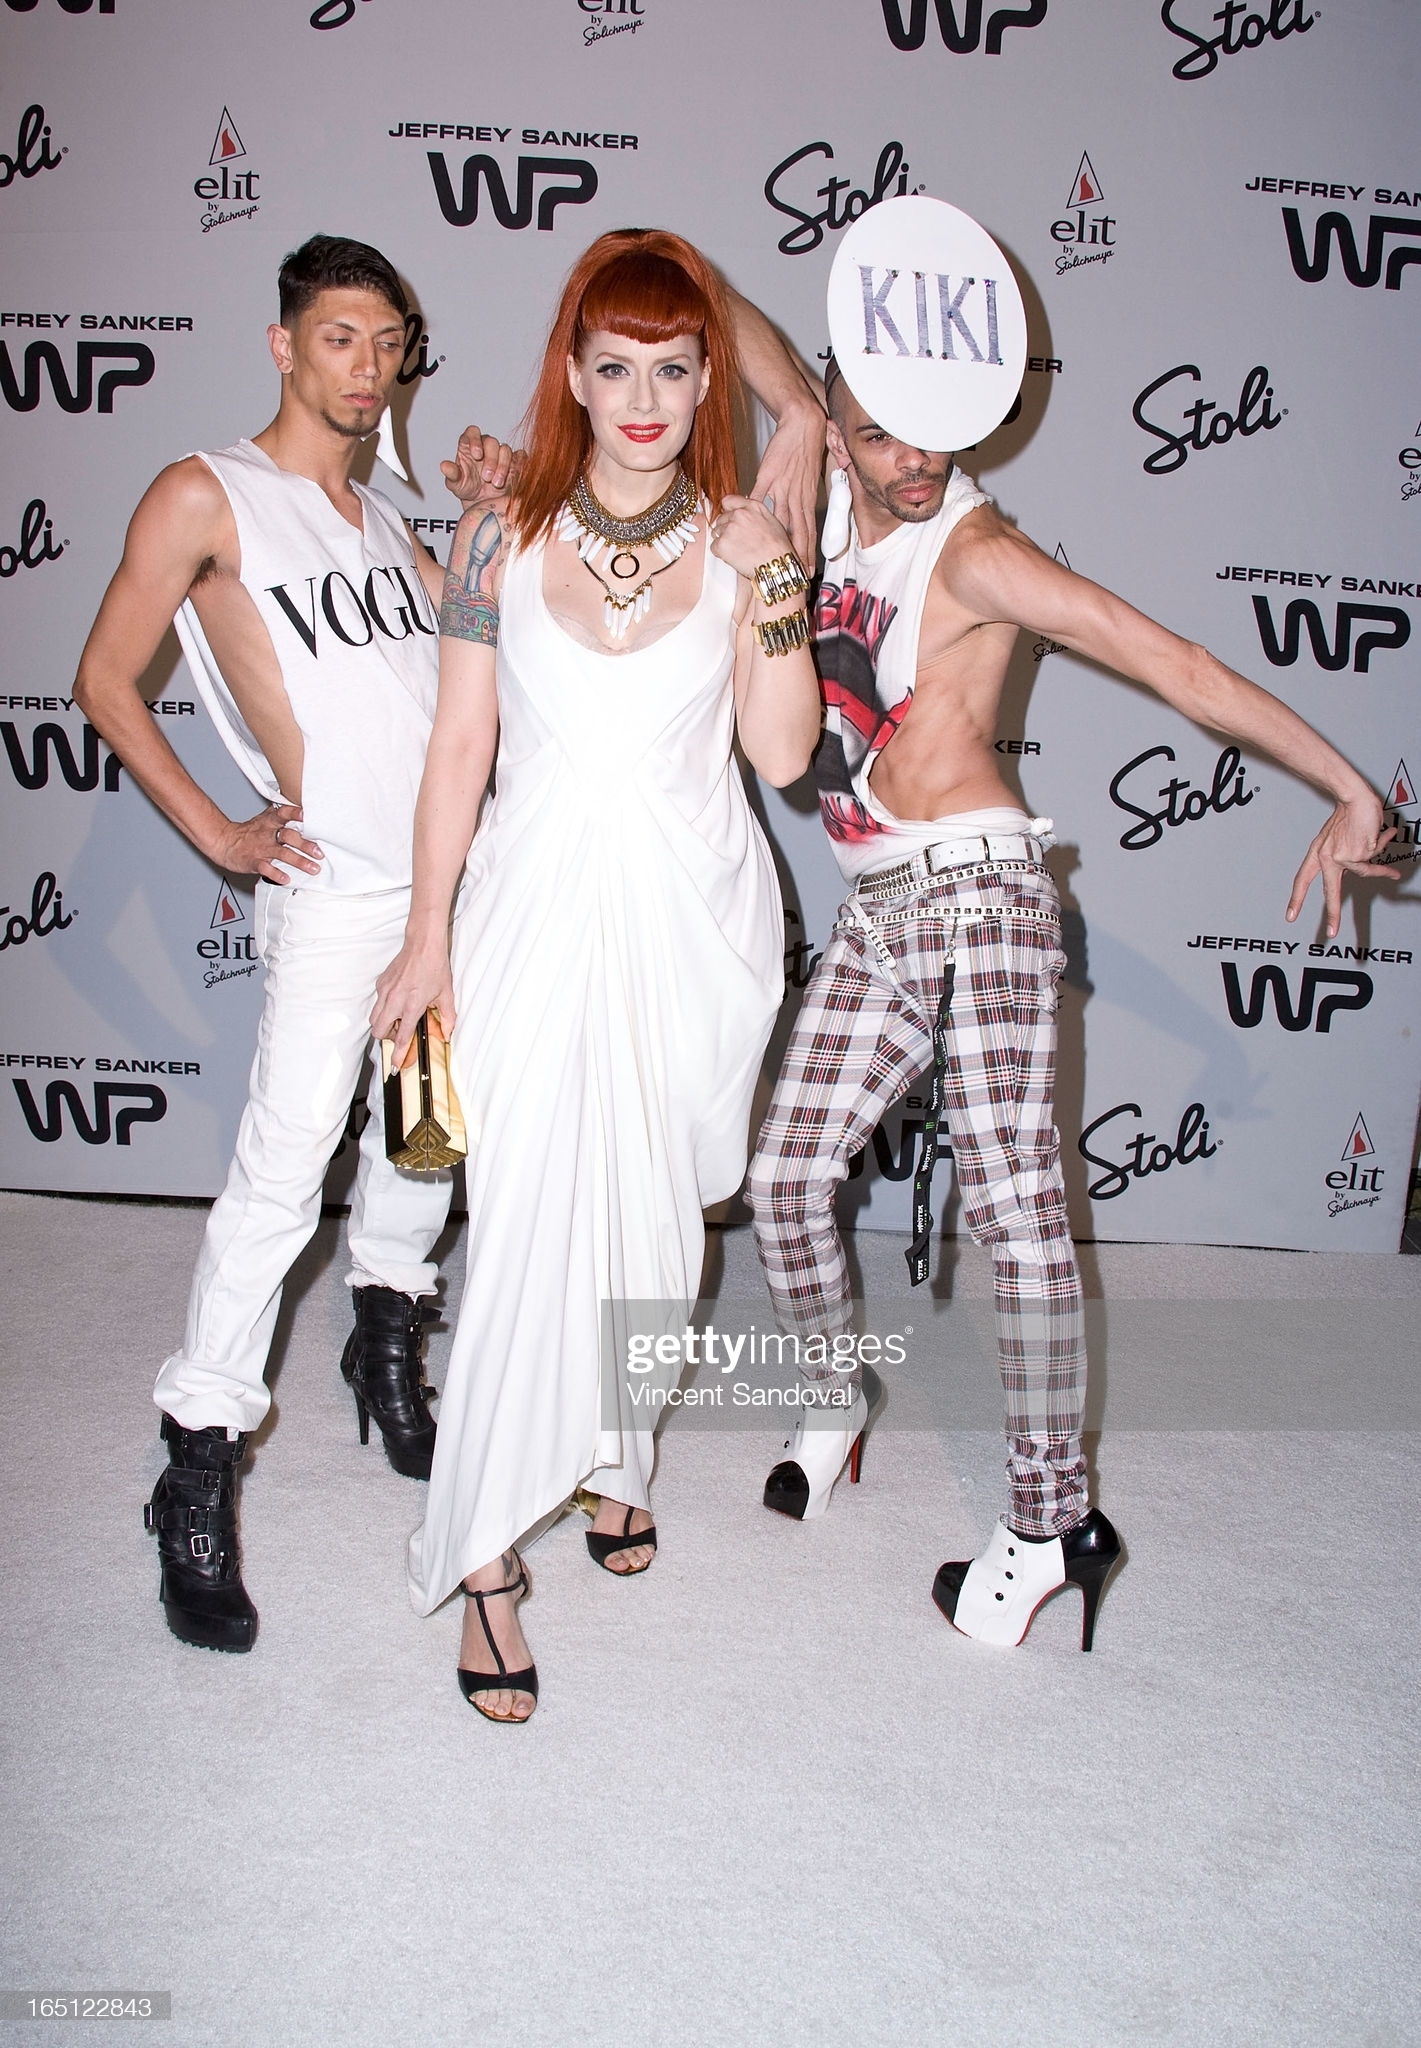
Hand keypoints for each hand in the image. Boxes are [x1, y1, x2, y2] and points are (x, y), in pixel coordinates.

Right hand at [213, 803, 321, 883]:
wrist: (224, 842)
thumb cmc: (249, 832)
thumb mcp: (265, 818)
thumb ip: (282, 814)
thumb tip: (303, 807)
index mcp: (270, 821)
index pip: (283, 813)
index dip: (294, 813)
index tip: (307, 814)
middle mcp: (267, 833)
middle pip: (288, 836)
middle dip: (305, 844)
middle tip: (319, 852)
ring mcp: (261, 848)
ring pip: (282, 854)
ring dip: (299, 862)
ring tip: (312, 868)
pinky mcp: (254, 862)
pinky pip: (266, 868)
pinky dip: (276, 874)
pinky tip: (286, 879)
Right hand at [371, 938, 455, 1069]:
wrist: (423, 945)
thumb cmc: (434, 967)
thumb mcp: (446, 995)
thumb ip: (447, 1018)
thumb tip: (447, 1033)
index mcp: (411, 1006)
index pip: (402, 1037)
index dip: (399, 1054)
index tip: (397, 1064)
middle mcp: (394, 1001)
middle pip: (379, 1031)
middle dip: (388, 1037)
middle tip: (401, 1032)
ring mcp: (385, 992)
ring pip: (374, 1019)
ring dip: (385, 1024)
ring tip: (400, 1017)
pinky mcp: (381, 983)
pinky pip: (377, 1003)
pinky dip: (385, 1008)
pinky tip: (398, 1001)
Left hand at [441, 426, 519, 509]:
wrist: (484, 503)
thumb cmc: (468, 489)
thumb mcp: (456, 484)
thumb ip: (452, 474)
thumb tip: (444, 466)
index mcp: (470, 445)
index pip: (473, 432)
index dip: (475, 440)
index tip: (477, 455)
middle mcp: (486, 446)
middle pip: (491, 441)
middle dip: (490, 459)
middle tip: (486, 477)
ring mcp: (501, 453)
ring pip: (505, 450)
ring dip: (502, 466)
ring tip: (496, 483)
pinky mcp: (515, 461)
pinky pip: (519, 457)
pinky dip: (516, 466)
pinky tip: (511, 478)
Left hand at [709, 495, 795, 582]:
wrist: (775, 564)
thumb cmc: (777, 548)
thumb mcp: (771, 521)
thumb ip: (754, 514)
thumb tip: (745, 515)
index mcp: (751, 507)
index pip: (728, 501)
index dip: (727, 511)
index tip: (727, 517)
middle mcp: (739, 514)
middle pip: (721, 519)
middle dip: (726, 529)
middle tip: (738, 541)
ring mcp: (729, 528)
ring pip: (717, 533)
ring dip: (724, 541)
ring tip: (739, 550)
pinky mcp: (722, 543)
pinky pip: (714, 547)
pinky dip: (721, 553)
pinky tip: (735, 556)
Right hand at [750, 402, 825, 564]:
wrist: (803, 424)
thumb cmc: (806, 450)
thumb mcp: (809, 478)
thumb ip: (802, 498)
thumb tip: (797, 515)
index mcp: (808, 498)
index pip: (810, 530)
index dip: (808, 551)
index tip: (807, 569)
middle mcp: (797, 496)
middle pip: (798, 531)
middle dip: (798, 554)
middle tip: (798, 574)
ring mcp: (782, 486)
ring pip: (781, 520)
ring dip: (778, 540)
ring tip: (774, 558)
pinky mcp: (769, 475)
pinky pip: (759, 497)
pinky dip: (753, 511)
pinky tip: (747, 525)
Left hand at [1286, 792, 1396, 937]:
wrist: (1355, 797)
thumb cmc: (1349, 814)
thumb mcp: (1341, 838)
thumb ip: (1345, 856)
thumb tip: (1361, 872)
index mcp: (1318, 853)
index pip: (1303, 879)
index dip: (1297, 898)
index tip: (1291, 916)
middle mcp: (1326, 857)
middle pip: (1330, 891)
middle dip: (1332, 914)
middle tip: (1331, 933)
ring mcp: (1341, 857)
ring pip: (1365, 870)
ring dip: (1378, 862)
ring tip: (1379, 837)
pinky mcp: (1357, 854)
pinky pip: (1374, 860)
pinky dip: (1381, 846)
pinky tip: (1382, 832)